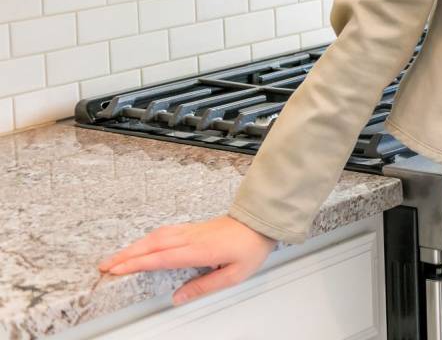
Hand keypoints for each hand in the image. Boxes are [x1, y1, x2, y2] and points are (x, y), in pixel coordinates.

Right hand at [97, 215, 278, 305]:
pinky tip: (140, 245)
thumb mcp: (233, 275)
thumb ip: (204, 286)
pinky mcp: (192, 227)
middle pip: (151, 245)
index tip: (116, 270)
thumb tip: (177, 298)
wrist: (261, 222)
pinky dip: (146, 239)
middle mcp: (190, 238)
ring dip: (133, 246)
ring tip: (115, 258)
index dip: (137, 263)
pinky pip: (164, 232)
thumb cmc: (250, 247)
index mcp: (199, 250)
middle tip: (104, 266)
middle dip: (125, 255)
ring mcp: (190, 230)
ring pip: (155, 236)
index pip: (161, 257)